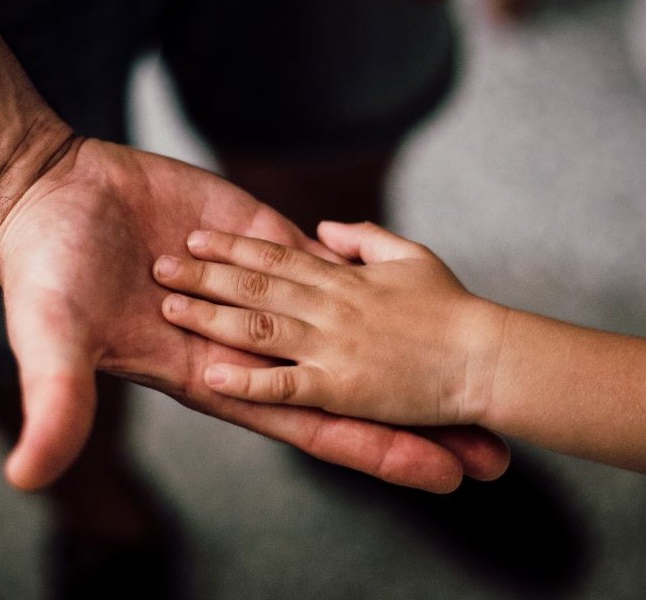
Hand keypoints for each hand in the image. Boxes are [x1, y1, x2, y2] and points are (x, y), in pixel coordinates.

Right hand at [0, 140, 509, 491]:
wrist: (49, 198)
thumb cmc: (45, 277)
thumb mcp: (52, 343)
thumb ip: (55, 405)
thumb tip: (28, 477)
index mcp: (217, 378)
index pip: (314, 425)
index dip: (377, 452)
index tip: (440, 475)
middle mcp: (251, 345)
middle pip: (352, 390)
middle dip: (416, 422)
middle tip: (490, 453)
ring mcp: (262, 292)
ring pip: (353, 328)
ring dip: (410, 353)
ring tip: (476, 374)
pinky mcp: (261, 238)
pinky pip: (329, 264)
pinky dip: (373, 276)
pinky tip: (424, 292)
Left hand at [152, 222, 510, 427]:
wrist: (486, 357)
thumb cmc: (455, 309)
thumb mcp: (410, 256)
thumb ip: (364, 239)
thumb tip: (324, 229)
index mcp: (345, 279)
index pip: (276, 256)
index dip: (233, 246)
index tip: (196, 236)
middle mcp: (330, 307)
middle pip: (255, 286)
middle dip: (204, 274)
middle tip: (159, 265)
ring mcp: (332, 348)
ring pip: (258, 327)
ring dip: (210, 316)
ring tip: (169, 307)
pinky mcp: (341, 388)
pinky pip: (284, 385)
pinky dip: (247, 381)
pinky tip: (211, 375)